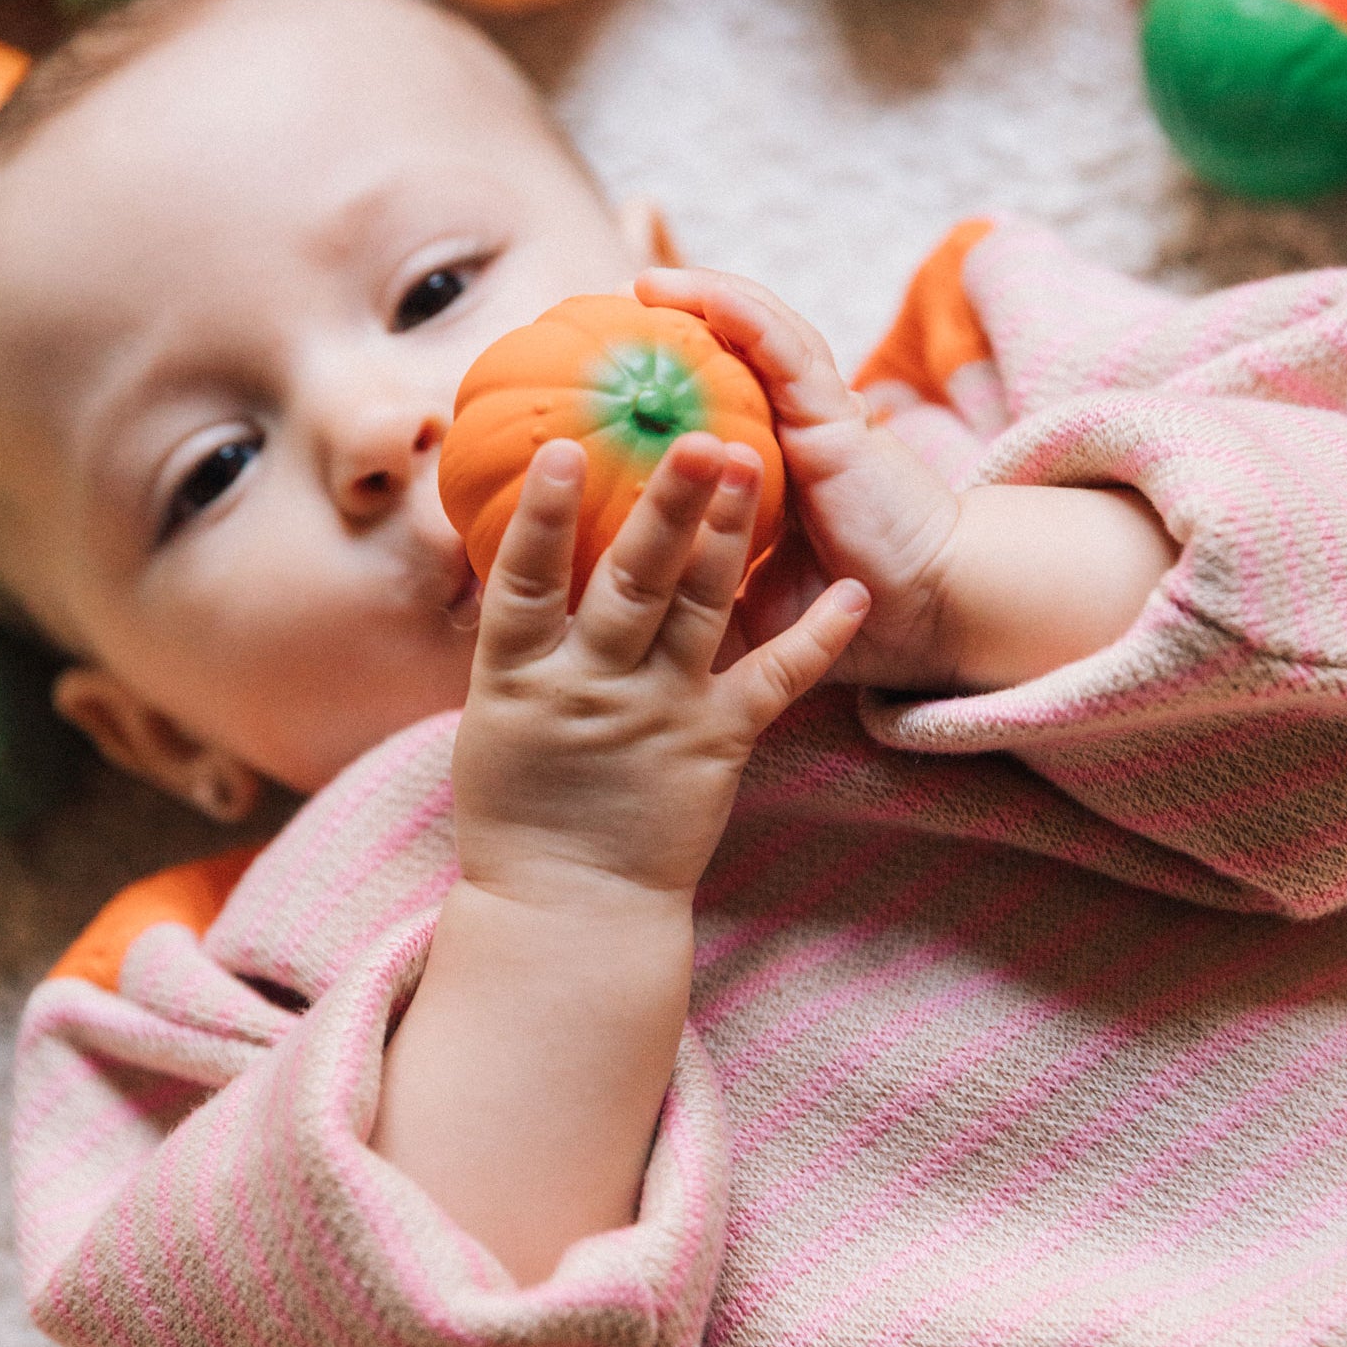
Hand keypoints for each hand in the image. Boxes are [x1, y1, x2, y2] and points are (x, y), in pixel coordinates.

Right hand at [454, 432, 867, 905]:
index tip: (565, 449)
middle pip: (631, 582)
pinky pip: (774, 684)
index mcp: (519, 677)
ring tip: (753, 464)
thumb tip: (521, 548)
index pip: (526, 581)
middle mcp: (592, 685)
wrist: (567, 909)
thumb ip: (516, 637)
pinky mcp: (717, 743)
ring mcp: (659, 713)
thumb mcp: (492, 715)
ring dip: (728, 538)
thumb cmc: (519, 806)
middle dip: (665, 508)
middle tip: (696, 437)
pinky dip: (817, 641)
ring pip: (701, 612)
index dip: (544, 515)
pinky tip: (854, 598)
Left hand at [635, 267, 1179, 694]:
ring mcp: (816, 415)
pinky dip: (741, 314)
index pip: (721, 396)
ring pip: (759, 332)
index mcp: (776, 463)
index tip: (606, 364)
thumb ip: (692, 590)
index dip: (670, 371)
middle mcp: (794, 429)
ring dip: (703, 297)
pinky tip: (695, 295)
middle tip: (608, 305)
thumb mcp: (746, 601)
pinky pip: (784, 349)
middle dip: (676, 319)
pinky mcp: (834, 416)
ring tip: (641, 282)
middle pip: (735, 351)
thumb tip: (613, 608)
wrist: (924, 614)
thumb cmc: (843, 616)